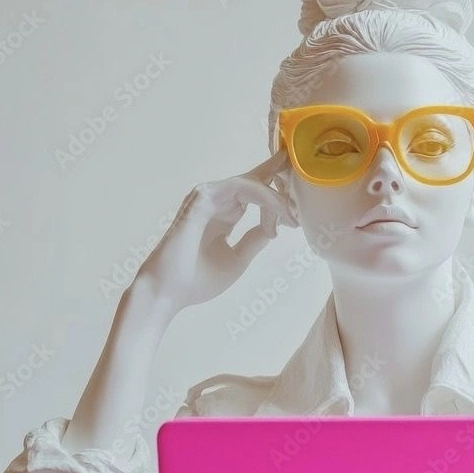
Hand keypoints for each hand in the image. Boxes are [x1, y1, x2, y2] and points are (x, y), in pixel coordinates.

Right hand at [133, 150, 297, 315]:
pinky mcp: (202, 199)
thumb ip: (254, 240)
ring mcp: (207, 197)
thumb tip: (274, 227)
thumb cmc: (197, 280)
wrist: (169, 293)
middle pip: (255, 179)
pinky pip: (241, 189)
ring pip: (252, 183)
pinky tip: (279, 213)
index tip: (300, 198)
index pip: (253, 190)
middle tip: (304, 190)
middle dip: (282, 181)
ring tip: (294, 215)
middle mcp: (215, 200)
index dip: (276, 186)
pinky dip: (264, 199)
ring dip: (276, 197)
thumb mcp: (237, 259)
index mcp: (222, 213)